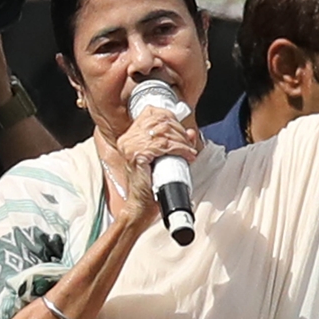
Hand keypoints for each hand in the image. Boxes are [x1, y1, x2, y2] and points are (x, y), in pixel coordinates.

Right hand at [110, 106, 198, 224]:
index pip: (152, 112)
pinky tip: (187, 155)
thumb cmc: (153, 183)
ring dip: (182, 140)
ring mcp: (130, 147)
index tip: (182, 129)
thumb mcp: (166, 157)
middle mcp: (128, 139)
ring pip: (164, 132)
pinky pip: (164, 145)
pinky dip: (180, 149)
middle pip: (160, 120)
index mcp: (131, 137)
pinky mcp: (137, 156)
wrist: (142, 205)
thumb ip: (175, 143)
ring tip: (188, 151)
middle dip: (179, 130)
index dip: (171, 117)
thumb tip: (190, 132)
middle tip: (188, 143)